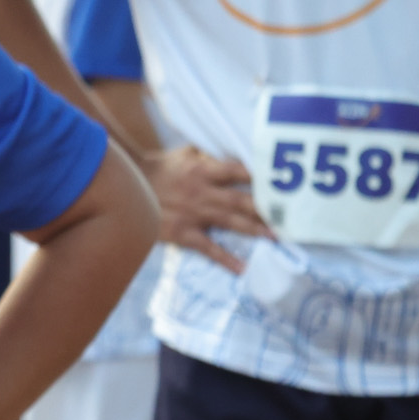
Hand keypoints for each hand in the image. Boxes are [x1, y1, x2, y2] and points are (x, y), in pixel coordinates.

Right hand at [141, 144, 271, 271]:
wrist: (128, 186)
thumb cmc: (161, 168)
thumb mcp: (186, 153)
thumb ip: (211, 154)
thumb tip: (238, 151)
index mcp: (203, 170)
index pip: (239, 171)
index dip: (261, 178)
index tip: (283, 184)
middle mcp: (202, 192)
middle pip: (241, 200)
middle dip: (267, 209)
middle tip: (290, 217)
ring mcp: (193, 214)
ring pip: (231, 222)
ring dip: (255, 230)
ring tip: (277, 238)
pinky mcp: (183, 233)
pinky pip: (208, 248)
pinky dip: (225, 258)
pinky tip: (242, 268)